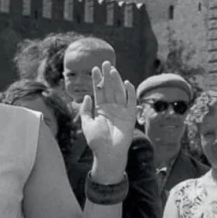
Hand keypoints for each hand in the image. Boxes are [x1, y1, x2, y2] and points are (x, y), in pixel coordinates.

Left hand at [80, 62, 136, 181]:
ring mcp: (121, 110)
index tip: (94, 69)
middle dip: (107, 76)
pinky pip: (131, 101)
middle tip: (105, 63)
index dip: (97, 80)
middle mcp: (111, 107)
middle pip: (110, 88)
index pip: (99, 91)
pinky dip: (130, 92)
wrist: (108, 154)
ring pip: (119, 91)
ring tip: (112, 70)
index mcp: (101, 109)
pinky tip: (126, 82)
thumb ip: (86, 111)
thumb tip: (87, 96)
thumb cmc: (97, 142)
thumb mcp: (87, 125)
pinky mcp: (130, 115)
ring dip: (116, 80)